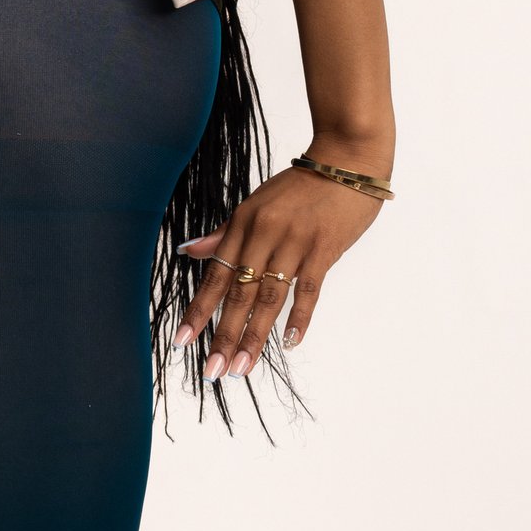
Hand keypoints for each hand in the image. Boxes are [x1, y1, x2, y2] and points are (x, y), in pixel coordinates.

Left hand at [173, 158, 387, 376]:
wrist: (347, 159)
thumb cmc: (301, 185)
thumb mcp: (255, 202)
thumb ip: (224, 232)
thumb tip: (189, 251)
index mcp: (244, 224)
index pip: (216, 274)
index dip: (198, 310)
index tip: (182, 341)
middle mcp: (265, 235)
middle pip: (239, 292)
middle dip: (223, 334)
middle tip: (212, 370)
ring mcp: (296, 242)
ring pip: (270, 297)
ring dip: (254, 335)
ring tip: (242, 366)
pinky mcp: (324, 248)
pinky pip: (310, 288)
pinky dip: (300, 317)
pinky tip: (289, 343)